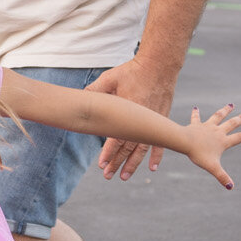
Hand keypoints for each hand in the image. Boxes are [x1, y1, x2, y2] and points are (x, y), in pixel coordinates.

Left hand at [88, 57, 176, 178]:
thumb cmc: (133, 71)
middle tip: (108, 175)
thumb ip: (94, 90)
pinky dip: (157, 155)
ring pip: (142, 148)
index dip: (108, 152)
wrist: (159, 64)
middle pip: (128, 147)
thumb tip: (79, 99)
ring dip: (133, 163)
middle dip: (117, 162)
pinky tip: (153, 168)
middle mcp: (140, 120)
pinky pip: (159, 141)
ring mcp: (153, 121)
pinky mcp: (161, 119)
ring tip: (124, 176)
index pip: (116, 137)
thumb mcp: (110, 79)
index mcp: (127, 112)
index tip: (101, 164)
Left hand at [179, 103, 240, 189]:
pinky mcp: (196, 125)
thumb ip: (222, 177)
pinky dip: (196, 113)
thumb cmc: (199, 154)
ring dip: (225, 110)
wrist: (185, 142)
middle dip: (240, 119)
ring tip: (231, 105)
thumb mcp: (212, 167)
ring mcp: (207, 126)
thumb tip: (231, 187)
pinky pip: (196, 118)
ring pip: (218, 116)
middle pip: (231, 123)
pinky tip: (196, 108)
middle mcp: (217, 131)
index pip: (238, 138)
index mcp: (223, 141)